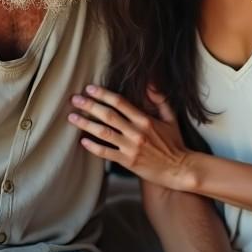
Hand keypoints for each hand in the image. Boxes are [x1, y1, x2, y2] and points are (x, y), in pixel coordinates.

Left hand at [67, 85, 193, 189]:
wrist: (180, 169)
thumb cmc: (175, 143)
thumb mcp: (171, 118)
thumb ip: (160, 100)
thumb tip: (150, 82)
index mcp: (145, 119)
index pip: (120, 102)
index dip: (103, 94)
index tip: (89, 88)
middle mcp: (136, 132)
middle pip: (108, 115)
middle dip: (89, 106)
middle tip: (74, 99)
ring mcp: (131, 148)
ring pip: (104, 133)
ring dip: (86, 124)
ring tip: (72, 118)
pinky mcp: (128, 162)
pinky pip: (106, 153)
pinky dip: (93, 147)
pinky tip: (82, 141)